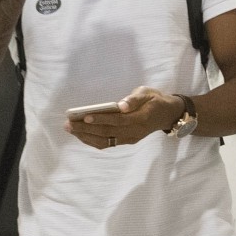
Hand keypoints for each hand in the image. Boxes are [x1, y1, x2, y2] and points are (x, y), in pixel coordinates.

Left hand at [65, 86, 179, 148]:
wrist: (166, 114)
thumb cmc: (154, 99)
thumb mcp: (148, 92)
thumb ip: (135, 99)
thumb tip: (121, 106)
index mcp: (142, 118)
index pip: (118, 120)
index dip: (101, 119)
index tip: (84, 116)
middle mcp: (135, 132)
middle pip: (108, 133)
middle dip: (86, 129)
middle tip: (69, 123)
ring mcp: (130, 139)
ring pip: (105, 141)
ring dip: (86, 136)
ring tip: (71, 129)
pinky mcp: (126, 141)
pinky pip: (107, 143)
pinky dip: (92, 140)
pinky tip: (81, 134)